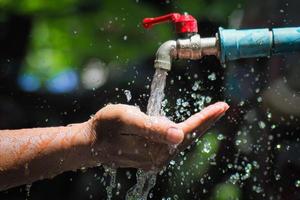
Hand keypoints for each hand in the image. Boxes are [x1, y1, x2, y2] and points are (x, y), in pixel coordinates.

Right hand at [87, 102, 228, 169]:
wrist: (91, 143)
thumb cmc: (106, 126)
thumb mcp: (126, 120)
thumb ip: (152, 127)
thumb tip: (179, 135)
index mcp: (155, 148)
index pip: (186, 131)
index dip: (204, 119)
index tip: (222, 107)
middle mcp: (160, 157)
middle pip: (189, 137)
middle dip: (206, 122)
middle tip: (222, 108)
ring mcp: (156, 159)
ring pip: (183, 141)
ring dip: (197, 128)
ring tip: (211, 114)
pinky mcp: (152, 156)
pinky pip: (174, 143)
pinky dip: (185, 132)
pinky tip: (191, 126)